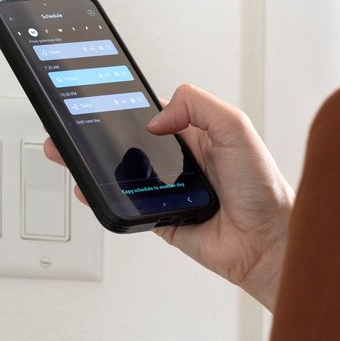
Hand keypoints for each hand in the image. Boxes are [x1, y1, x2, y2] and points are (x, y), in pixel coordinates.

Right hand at [45, 84, 292, 310]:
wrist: (268, 242)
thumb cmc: (263, 188)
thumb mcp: (235, 127)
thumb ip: (197, 106)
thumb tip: (156, 118)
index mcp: (197, 134)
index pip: (154, 114)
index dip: (129, 107)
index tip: (101, 99)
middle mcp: (181, 161)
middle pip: (131, 143)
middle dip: (101, 134)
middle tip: (75, 125)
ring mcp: (169, 190)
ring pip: (124, 174)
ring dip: (98, 165)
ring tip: (72, 153)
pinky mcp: (161, 218)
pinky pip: (127, 206)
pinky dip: (105, 199)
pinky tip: (90, 188)